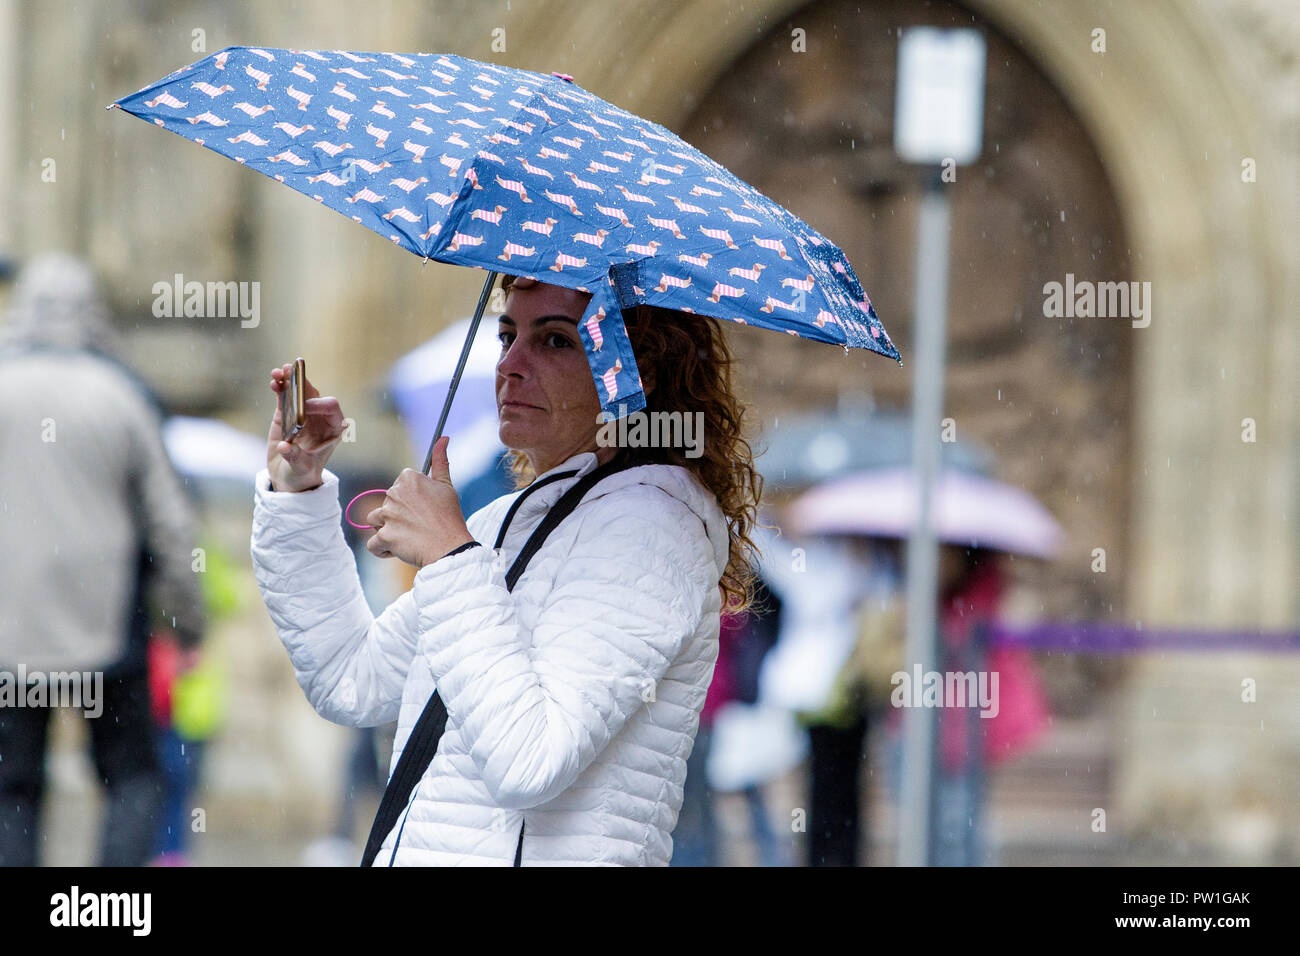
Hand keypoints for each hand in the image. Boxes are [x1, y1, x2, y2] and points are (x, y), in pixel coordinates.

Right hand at [266, 363, 346, 492]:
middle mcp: (320, 417)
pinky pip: (285, 396)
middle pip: (313, 394)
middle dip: (303, 383)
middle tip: (291, 373)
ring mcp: (304, 413)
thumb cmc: (302, 473)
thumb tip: (285, 447)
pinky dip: (280, 387)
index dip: (318, 403)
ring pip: (299, 391)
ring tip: (279, 372)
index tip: (302, 407)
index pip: (331, 407)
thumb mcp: (300, 468)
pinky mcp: (288, 413)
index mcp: (333, 428)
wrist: (289, 476)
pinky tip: (274, 380)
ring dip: (290, 379)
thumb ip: (294, 457)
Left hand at [364, 436, 474, 566]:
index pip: (399, 486)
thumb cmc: (450, 518)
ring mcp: (388, 516)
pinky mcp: (384, 537)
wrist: (451, 548)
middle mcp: (395, 494)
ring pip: (375, 521)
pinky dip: (382, 549)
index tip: (424, 509)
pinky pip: (373, 544)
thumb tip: (443, 438)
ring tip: (407, 538)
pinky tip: (398, 549)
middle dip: (398, 515)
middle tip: (420, 525)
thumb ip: (440, 461)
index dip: (410, 500)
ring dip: (387, 530)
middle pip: (387, 504)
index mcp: (409, 479)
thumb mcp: (447, 487)